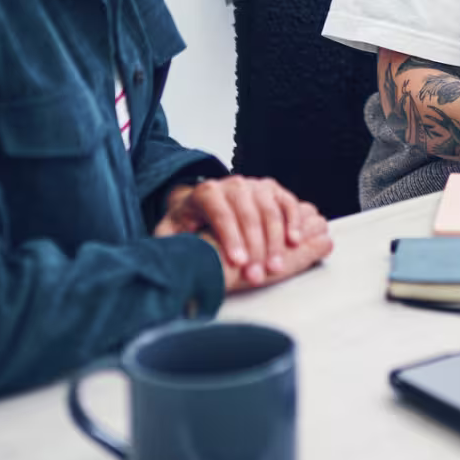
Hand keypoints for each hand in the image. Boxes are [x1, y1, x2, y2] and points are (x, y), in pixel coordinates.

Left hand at [153, 176, 333, 292]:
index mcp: (206, 192)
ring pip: (269, 210)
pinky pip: (287, 203)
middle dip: (255, 246)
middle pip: (248, 213)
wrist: (203, 204)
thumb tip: (164, 259)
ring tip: (276, 267)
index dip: (230, 237)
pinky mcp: (273, 190)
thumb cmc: (188, 223)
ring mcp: (255, 185)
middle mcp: (233, 185)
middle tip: (257, 275)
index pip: (221, 212)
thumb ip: (167, 242)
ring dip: (275, 241)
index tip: (238, 262)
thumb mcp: (170, 231)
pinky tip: (295, 242)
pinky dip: (293, 221)